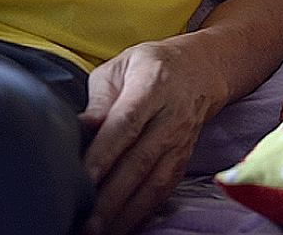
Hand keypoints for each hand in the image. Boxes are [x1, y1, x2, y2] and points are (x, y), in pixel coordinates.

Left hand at [79, 36, 225, 234]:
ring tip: (101, 233)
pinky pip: (164, 191)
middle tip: (87, 223)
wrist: (202, 69)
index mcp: (151, 86)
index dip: (104, 153)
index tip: (83, 178)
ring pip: (154, 182)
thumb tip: (80, 128)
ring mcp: (180, 142)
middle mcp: (170, 117)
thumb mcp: (122, 66)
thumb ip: (99, 98)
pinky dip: (144, 212)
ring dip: (127, 212)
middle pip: (139, 161)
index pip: (125, 124)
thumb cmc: (151, 65)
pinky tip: (123, 226)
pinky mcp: (184, 159)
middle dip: (112, 196)